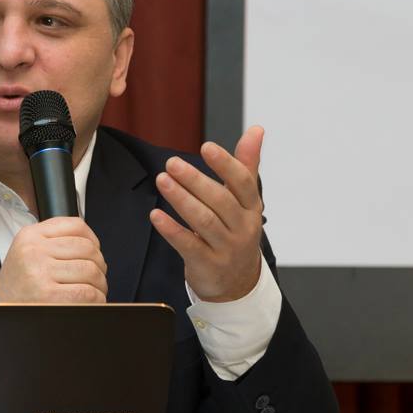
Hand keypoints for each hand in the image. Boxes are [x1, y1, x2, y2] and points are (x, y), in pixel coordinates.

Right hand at [0, 216, 108, 303]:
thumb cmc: (20, 281)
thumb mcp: (29, 249)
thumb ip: (56, 239)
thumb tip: (93, 244)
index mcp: (30, 235)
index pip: (76, 226)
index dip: (93, 240)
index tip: (93, 253)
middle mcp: (34, 251)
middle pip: (88, 249)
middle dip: (99, 266)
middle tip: (95, 278)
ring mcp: (40, 272)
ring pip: (91, 271)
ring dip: (100, 284)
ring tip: (94, 291)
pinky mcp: (48, 296)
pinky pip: (87, 293)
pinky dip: (97, 299)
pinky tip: (91, 301)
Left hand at [149, 126, 264, 302]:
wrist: (238, 284)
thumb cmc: (237, 232)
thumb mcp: (245, 201)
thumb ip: (247, 164)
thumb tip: (256, 129)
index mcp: (251, 208)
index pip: (242, 183)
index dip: (225, 164)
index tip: (206, 146)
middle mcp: (242, 228)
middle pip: (220, 201)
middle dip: (195, 180)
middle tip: (171, 163)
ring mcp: (226, 249)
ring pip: (204, 221)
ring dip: (181, 199)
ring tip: (162, 180)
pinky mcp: (208, 265)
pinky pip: (189, 245)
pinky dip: (171, 230)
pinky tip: (155, 215)